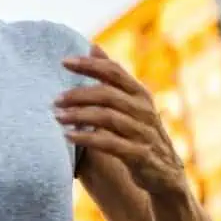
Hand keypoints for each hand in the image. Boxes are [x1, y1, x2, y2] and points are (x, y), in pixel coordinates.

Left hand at [56, 44, 187, 194]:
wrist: (166, 175)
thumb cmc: (140, 133)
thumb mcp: (131, 103)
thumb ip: (112, 77)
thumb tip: (92, 46)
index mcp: (140, 94)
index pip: (114, 72)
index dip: (89, 65)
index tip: (63, 61)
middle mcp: (144, 110)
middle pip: (108, 94)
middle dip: (79, 94)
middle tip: (55, 99)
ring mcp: (143, 133)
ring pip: (108, 118)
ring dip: (79, 116)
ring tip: (57, 116)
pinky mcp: (140, 155)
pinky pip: (111, 144)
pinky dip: (87, 138)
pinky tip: (68, 136)